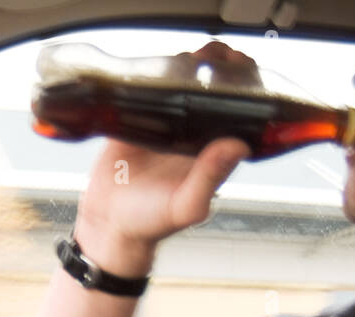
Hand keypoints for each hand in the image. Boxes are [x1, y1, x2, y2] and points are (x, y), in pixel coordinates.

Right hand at [72, 41, 255, 274]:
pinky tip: (158, 65)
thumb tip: (237, 146)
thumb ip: (210, 177)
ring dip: (189, 66)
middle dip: (219, 69)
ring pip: (182, 86)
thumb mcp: (185, 205)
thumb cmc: (151, 221)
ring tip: (193, 54)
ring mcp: (165, 125)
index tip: (242, 69)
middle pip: (213, 92)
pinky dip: (154, 75)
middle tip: (216, 55)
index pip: (237, 112)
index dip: (244, 88)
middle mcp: (192, 135)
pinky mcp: (136, 119)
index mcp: (211, 152)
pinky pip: (147, 90)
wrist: (109, 224)